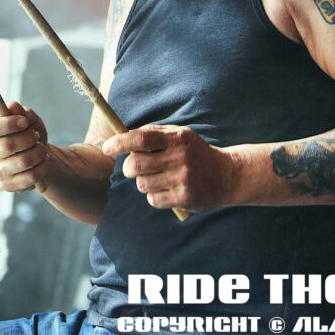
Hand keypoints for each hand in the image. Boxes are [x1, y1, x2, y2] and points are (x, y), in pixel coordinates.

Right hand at [0, 101, 49, 191]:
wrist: (38, 157)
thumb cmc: (30, 135)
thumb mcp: (29, 121)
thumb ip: (22, 113)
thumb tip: (13, 106)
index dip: (8, 123)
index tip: (25, 121)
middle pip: (9, 145)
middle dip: (29, 138)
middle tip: (36, 136)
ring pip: (23, 162)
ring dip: (39, 153)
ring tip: (42, 149)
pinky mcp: (8, 185)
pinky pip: (30, 178)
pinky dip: (42, 168)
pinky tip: (43, 162)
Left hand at [100, 125, 236, 210]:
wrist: (227, 176)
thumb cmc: (194, 152)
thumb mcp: (179, 135)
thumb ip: (153, 134)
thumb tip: (121, 138)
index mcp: (177, 138)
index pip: (141, 139)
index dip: (120, 143)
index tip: (107, 148)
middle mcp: (180, 158)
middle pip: (136, 165)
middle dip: (128, 168)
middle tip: (132, 168)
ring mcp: (183, 179)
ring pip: (141, 184)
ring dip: (142, 182)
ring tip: (157, 178)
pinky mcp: (184, 198)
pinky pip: (153, 199)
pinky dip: (154, 196)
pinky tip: (166, 189)